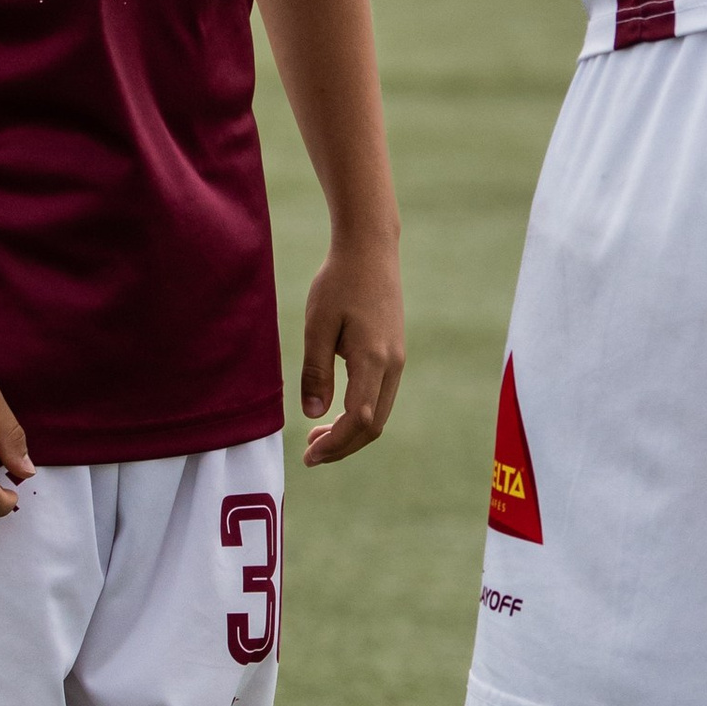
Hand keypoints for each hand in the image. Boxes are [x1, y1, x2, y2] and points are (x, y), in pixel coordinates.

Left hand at [297, 236, 404, 465]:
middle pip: (373, 425)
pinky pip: (380, 396)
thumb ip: (315, 372)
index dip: (335, 445)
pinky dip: (359, 414)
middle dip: (342, 446)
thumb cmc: (339, 282)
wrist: (370, 249)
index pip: (358, 420)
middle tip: (309, 454)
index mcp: (373, 360)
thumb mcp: (317, 325)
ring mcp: (397, 360)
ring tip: (317, 437)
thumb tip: (313, 415)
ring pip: (379, 413)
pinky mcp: (394, 353)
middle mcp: (392, 365)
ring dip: (350, 432)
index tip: (309, 456)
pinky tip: (335, 410)